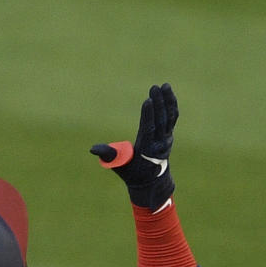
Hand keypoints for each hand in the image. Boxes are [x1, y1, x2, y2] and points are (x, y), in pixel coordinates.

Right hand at [90, 83, 177, 210]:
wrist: (151, 181)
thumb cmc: (132, 172)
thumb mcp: (119, 166)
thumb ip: (108, 156)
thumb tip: (93, 149)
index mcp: (147, 151)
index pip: (149, 130)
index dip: (149, 116)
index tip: (148, 101)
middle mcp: (160, 144)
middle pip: (161, 121)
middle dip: (159, 104)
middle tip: (155, 87)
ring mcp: (166, 139)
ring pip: (169, 118)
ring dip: (167, 101)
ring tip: (165, 86)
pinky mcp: (168, 134)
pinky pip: (171, 117)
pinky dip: (171, 105)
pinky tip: (168, 92)